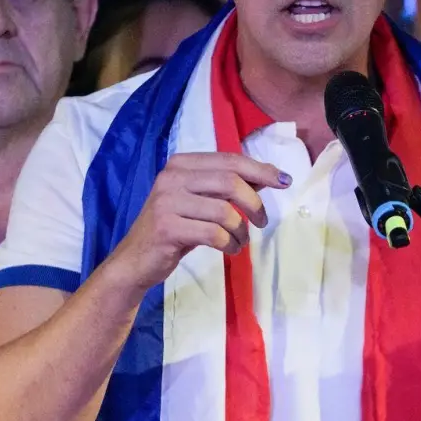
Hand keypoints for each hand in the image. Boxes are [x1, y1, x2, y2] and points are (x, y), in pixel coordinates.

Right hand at [103, 152, 288, 292]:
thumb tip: (269, 176)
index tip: (284, 182)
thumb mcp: (200, 202)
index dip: (260, 170)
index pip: (229, 160)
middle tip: (262, 221)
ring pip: (224, 211)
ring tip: (240, 242)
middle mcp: (172, 177)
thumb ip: (227, 187)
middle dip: (254, 203)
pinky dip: (230, 244)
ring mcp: (167, 202)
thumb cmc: (174, 229)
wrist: (136, 260)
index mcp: (181, 164)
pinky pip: (213, 234)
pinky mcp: (167, 228)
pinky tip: (230, 249)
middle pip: (230, 181)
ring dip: (241, 231)